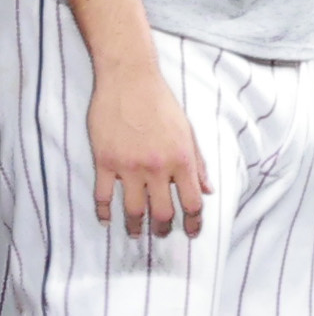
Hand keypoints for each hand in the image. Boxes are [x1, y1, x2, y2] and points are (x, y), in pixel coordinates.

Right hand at [88, 62, 208, 236]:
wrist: (130, 80)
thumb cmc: (162, 104)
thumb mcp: (188, 132)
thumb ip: (198, 163)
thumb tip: (208, 189)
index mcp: (182, 159)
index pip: (193, 202)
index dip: (194, 222)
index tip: (192, 232)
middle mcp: (157, 167)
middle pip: (162, 211)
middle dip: (164, 229)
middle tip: (162, 235)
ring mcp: (129, 166)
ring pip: (133, 209)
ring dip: (135, 227)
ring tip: (136, 233)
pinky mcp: (105, 161)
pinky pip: (103, 195)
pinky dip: (104, 212)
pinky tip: (106, 220)